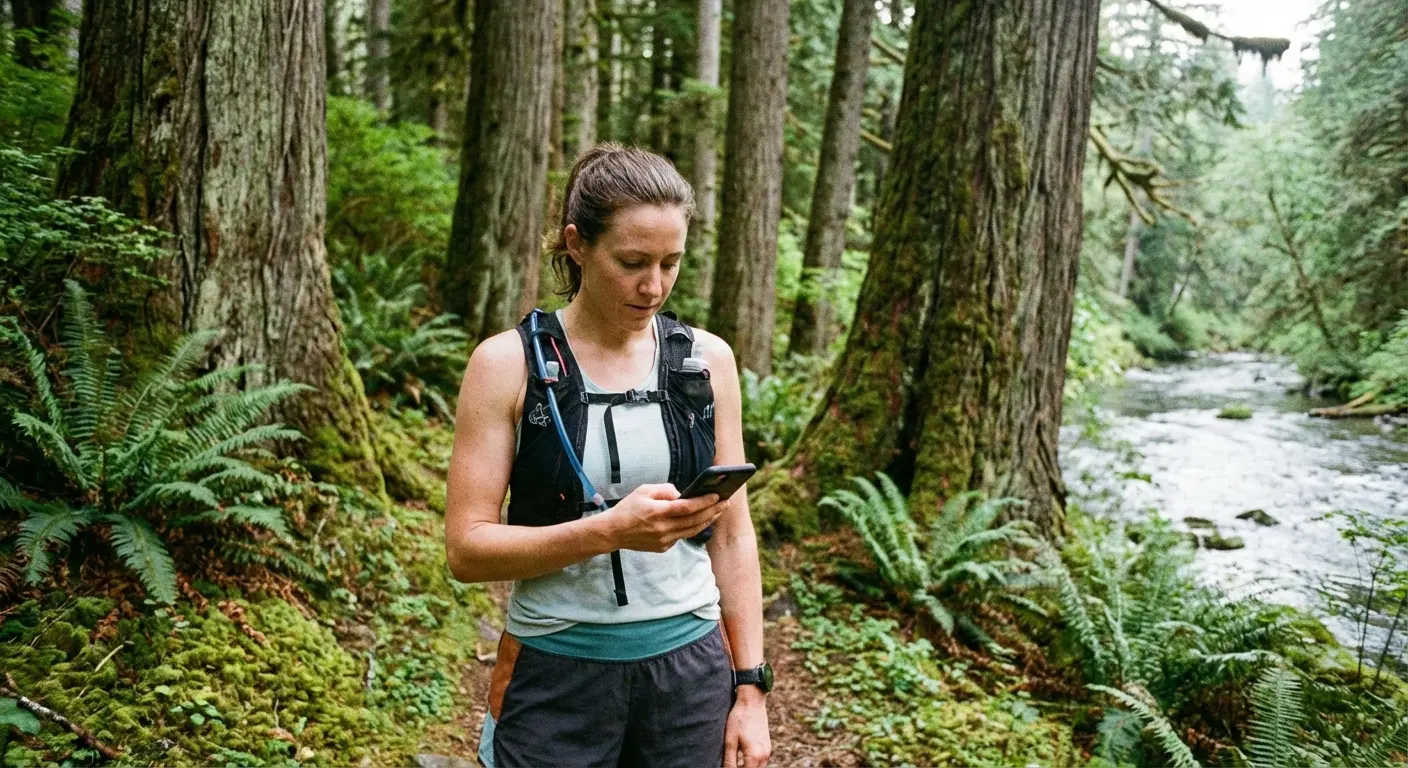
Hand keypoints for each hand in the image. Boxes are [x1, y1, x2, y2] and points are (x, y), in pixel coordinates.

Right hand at [602, 483, 722, 552]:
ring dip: (707, 520)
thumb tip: (683, 494)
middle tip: (726, 503)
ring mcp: (664, 540)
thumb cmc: (628, 508)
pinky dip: (693, 527)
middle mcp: (662, 528)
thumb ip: (665, 490)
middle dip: (713, 511)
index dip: (704, 502)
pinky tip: (701, 520)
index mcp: (657, 512)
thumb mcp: (644, 490)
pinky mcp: (664, 547)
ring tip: (718, 511)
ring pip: (692, 531)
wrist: (613, 532)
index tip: (717, 495)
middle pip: (694, 520)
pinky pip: (682, 536)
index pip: (687, 507)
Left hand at [723, 688, 770, 767]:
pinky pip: (761, 762)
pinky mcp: (767, 746)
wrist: (752, 701)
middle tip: (730, 766)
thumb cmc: (739, 719)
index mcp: (754, 756)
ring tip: (736, 764)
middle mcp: (764, 756)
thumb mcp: (730, 741)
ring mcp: (768, 751)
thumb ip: (729, 761)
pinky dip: (753, 765)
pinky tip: (743, 761)